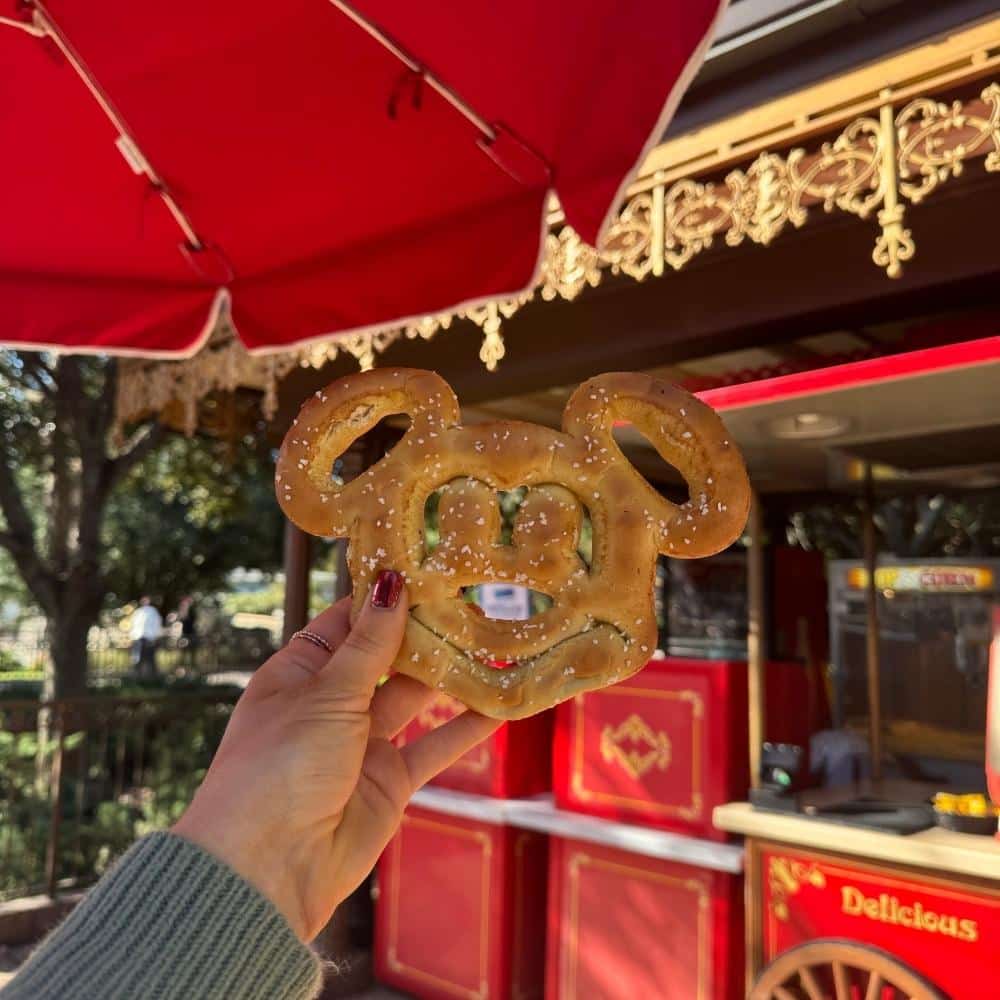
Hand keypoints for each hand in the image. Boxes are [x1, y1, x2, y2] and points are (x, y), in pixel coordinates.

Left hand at [173, 572, 499, 940]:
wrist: (270, 866)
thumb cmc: (281, 764)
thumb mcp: (327, 693)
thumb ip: (370, 644)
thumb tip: (390, 581)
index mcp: (300, 673)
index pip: (347, 622)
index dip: (383, 598)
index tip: (426, 567)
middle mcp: (332, 703)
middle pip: (386, 657)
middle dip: (423, 632)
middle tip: (472, 597)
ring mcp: (363, 742)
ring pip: (414, 697)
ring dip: (450, 674)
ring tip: (494, 638)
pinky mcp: (390, 781)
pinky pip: (434, 745)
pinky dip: (466, 726)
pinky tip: (500, 703)